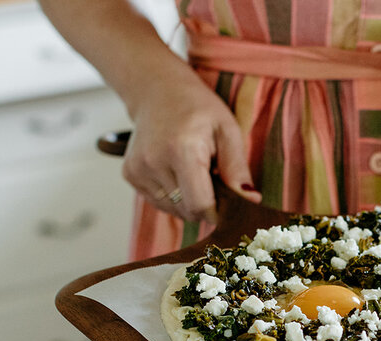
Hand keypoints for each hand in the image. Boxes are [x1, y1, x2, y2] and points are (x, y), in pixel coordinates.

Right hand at [121, 77, 259, 223]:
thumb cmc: (197, 108)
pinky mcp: (130, 174)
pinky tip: (176, 171)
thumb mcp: (227, 131)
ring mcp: (138, 169)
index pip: (199, 206)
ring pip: (172, 210)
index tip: (227, 201)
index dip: (218, 211)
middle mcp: (154, 162)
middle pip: (187, 211)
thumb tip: (251, 201)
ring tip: (193, 170)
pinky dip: (173, 195)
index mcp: (181, 150)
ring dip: (188, 200)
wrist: (157, 89)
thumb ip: (237, 169)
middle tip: (212, 178)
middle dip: (205, 203)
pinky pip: (158, 202)